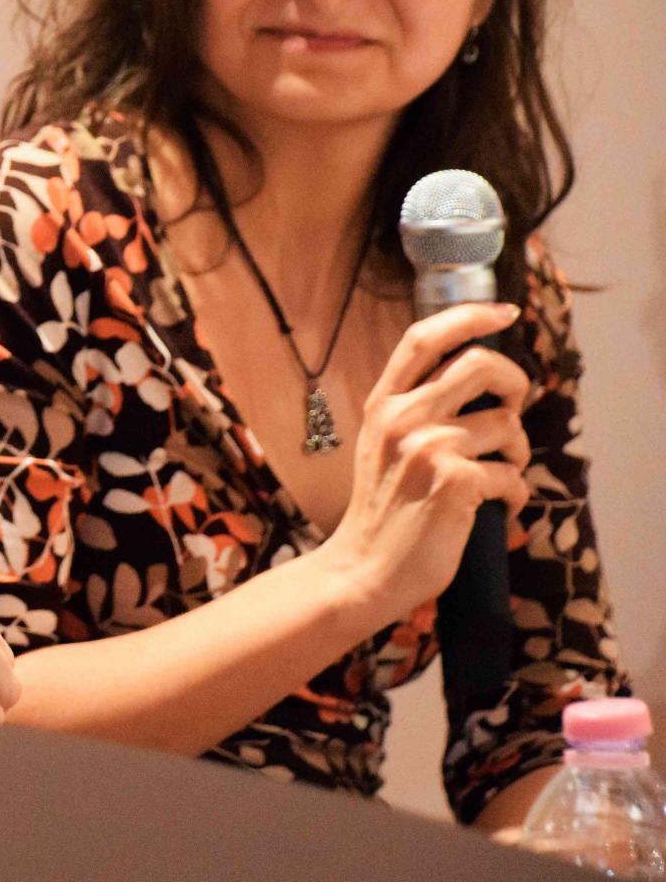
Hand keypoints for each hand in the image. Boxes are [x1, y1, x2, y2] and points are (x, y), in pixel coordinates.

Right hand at [322, 301, 530, 629]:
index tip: (504, 312)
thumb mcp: (383, 447)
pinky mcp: (456, 483)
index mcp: (382, 405)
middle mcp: (401, 418)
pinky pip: (513, 475)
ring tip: (501, 475)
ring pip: (507, 425)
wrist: (364, 570)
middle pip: (481, 364)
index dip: (469, 316)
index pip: (424, 339)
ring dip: (518, 454)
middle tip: (512, 409)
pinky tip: (495, 510)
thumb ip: (417, 410)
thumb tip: (482, 385)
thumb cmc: (382, 511)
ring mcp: (427, 449)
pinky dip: (514, 496)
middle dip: (514, 383)